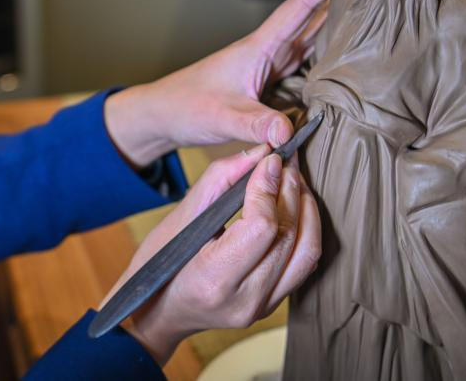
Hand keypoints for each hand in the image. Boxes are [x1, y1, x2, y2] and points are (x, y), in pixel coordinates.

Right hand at [101, 144, 320, 364]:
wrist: (159, 312)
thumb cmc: (160, 264)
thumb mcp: (179, 218)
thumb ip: (219, 181)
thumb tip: (259, 154)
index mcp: (214, 279)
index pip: (261, 227)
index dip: (269, 187)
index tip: (269, 160)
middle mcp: (245, 299)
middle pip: (287, 235)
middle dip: (290, 190)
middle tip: (284, 162)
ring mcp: (263, 307)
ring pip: (307, 251)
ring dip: (305, 208)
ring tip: (292, 181)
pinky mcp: (274, 305)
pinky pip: (304, 263)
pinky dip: (305, 229)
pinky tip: (294, 207)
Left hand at [106, 0, 358, 165]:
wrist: (164, 116)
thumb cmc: (187, 107)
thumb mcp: (222, 117)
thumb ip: (253, 125)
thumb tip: (286, 134)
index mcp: (260, 46)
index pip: (301, 6)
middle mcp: (269, 51)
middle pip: (315, 15)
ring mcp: (272, 66)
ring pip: (315, 38)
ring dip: (342, 23)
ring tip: (378, 9)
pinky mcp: (272, 84)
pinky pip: (309, 64)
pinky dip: (331, 57)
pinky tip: (350, 58)